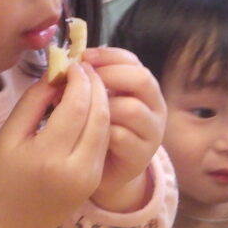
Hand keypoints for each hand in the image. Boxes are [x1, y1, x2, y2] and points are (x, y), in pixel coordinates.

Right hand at [0, 62, 110, 227]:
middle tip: (84, 67)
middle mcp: (76, 168)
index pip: (77, 107)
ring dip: (101, 100)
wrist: (11, 226)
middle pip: (99, 115)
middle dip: (95, 85)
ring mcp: (90, 177)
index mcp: (49, 157)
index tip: (73, 64)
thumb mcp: (9, 135)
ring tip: (86, 82)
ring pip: (106, 127)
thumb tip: (57, 75)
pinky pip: (103, 141)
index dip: (80, 80)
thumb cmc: (1, 179)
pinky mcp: (96, 180)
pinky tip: (88, 106)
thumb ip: (33, 102)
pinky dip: (100, 118)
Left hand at [81, 47, 165, 210]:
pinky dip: (101, 133)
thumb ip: (92, 80)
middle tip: (83, 82)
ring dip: (103, 107)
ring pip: (132, 108)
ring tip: (82, 113)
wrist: (104, 172)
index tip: (82, 57)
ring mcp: (152, 132)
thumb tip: (72, 62)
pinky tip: (85, 135)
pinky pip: (120, 137)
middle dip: (109, 76)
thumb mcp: (97, 100)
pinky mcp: (141, 156)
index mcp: (143, 87)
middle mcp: (155, 107)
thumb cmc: (98, 130)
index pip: (132, 60)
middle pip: (142, 78)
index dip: (108, 55)